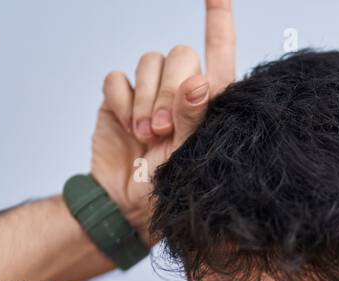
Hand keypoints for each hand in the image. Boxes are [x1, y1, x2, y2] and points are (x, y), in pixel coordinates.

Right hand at [89, 0, 235, 242]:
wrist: (127, 204)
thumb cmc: (172, 187)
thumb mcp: (190, 158)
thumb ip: (195, 119)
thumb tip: (200, 82)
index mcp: (210, 101)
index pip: (221, 51)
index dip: (219, 19)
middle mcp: (182, 89)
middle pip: (181, 54)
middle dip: (169, 90)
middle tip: (162, 130)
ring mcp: (150, 91)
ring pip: (149, 61)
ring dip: (145, 100)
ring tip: (146, 135)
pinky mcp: (120, 96)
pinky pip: (118, 77)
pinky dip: (121, 102)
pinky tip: (126, 127)